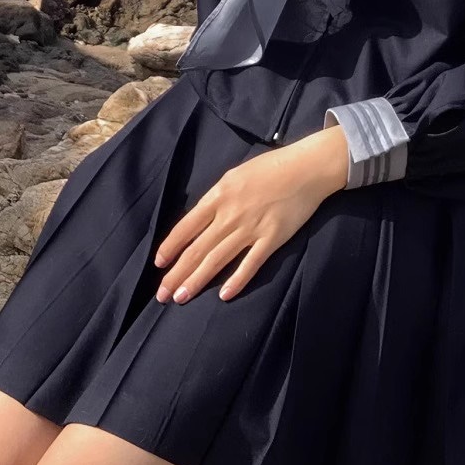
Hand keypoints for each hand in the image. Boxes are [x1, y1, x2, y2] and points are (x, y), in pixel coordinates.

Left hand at [152, 125, 348, 304]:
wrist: (306, 168)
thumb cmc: (270, 168)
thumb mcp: (235, 176)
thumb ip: (217, 198)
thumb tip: (200, 219)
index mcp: (218, 195)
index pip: (186, 226)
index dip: (170, 247)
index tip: (158, 264)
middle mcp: (230, 214)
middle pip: (198, 248)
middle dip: (177, 273)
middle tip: (162, 294)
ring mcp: (251, 228)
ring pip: (217, 259)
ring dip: (197, 280)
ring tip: (182, 297)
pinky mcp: (272, 239)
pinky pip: (251, 264)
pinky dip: (236, 280)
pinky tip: (223, 295)